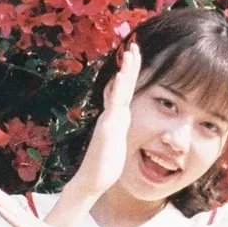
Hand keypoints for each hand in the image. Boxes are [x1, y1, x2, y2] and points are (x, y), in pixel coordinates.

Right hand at [73, 43, 141, 198]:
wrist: (92, 181)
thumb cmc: (105, 165)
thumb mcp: (117, 141)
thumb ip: (120, 126)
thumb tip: (123, 115)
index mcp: (116, 117)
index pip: (125, 91)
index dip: (130, 74)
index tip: (135, 56)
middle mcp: (111, 115)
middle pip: (122, 86)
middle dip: (130, 65)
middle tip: (135, 45)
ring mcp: (108, 120)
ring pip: (118, 92)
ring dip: (125, 71)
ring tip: (129, 53)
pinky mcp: (107, 129)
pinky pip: (114, 106)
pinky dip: (117, 90)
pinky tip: (120, 77)